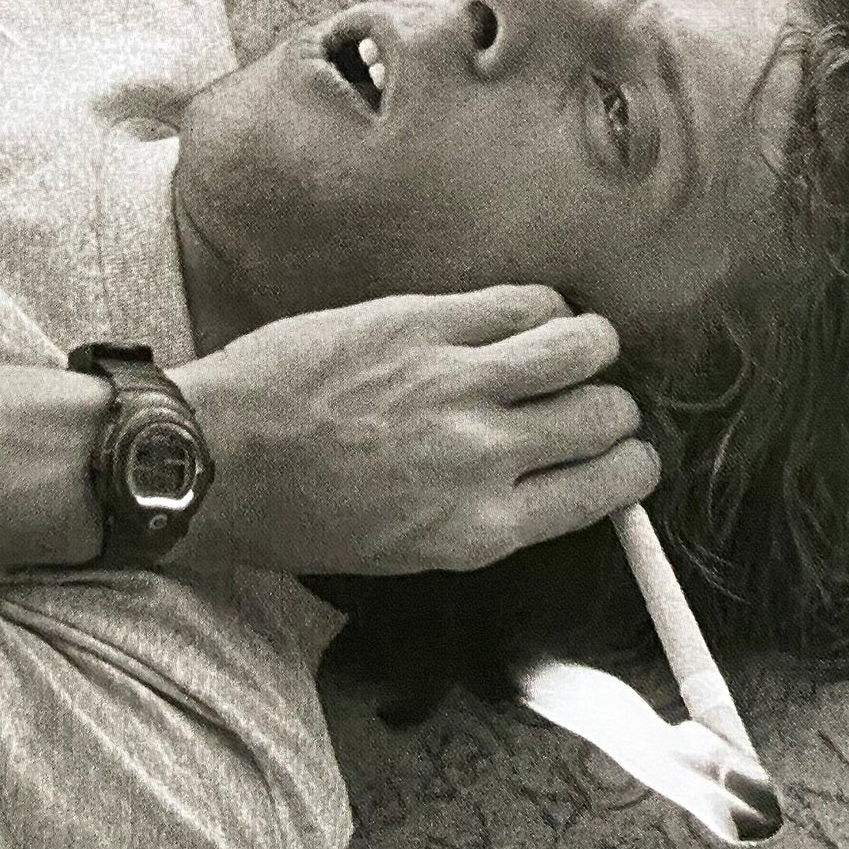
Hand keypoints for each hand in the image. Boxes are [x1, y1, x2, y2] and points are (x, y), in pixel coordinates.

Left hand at [176, 288, 658, 578]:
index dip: (631, 466)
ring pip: (580, 345)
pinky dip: (540, 304)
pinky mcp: (422, 322)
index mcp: (484, 529)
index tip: (630, 453)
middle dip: (612, 404)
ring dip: (590, 343)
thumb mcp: (409, 547)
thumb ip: (488, 513)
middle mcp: (485, 457)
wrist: (216, 462)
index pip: (606, 490)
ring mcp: (457, 382)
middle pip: (603, 415)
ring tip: (577, 342)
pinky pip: (520, 301)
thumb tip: (550, 477)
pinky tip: (529, 311)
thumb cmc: (300, 515)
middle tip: (594, 394)